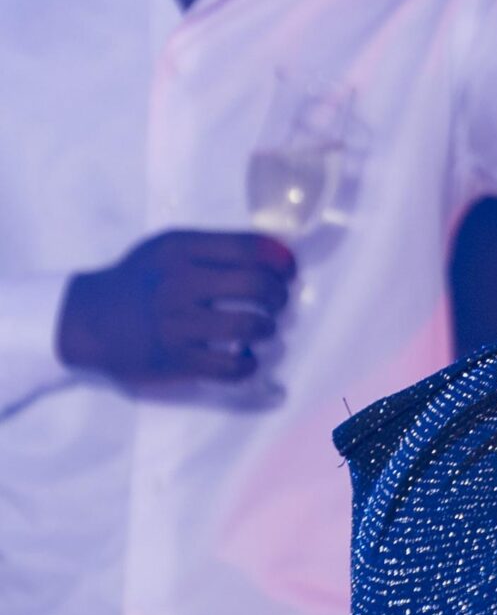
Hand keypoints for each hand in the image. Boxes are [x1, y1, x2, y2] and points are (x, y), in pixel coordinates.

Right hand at [56, 230, 296, 389]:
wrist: (89, 320)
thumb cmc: (139, 280)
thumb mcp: (168, 248)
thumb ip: (215, 248)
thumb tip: (276, 253)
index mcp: (181, 250)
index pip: (250, 248)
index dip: (282, 261)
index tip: (288, 272)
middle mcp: (179, 284)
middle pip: (258, 286)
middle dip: (279, 295)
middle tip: (277, 302)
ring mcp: (177, 324)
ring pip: (251, 325)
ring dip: (268, 328)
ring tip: (263, 328)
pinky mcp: (176, 360)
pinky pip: (232, 367)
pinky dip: (249, 363)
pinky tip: (246, 357)